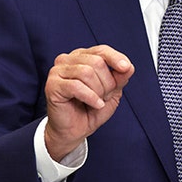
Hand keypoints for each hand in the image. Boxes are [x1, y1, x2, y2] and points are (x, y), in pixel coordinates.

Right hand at [43, 45, 133, 160]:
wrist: (74, 131)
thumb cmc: (89, 110)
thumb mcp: (111, 93)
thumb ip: (119, 78)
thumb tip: (128, 67)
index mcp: (81, 57)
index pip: (101, 50)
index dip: (115, 58)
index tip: (126, 68)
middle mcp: (67, 60)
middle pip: (96, 62)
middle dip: (107, 82)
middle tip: (104, 96)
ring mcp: (57, 72)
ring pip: (86, 73)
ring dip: (98, 91)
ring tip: (97, 101)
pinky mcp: (52, 85)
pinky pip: (76, 86)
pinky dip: (90, 97)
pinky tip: (95, 104)